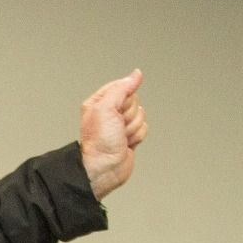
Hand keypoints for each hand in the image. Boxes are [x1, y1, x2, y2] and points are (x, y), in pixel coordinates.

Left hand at [79, 69, 146, 199]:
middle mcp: (109, 112)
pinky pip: (144, 128)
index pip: (122, 87)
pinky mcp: (129, 135)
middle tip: (117, 126)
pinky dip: (137, 136)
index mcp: (99, 102)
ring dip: (132, 128)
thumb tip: (135, 74)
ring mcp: (120, 125)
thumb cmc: (99, 142)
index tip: (117, 109)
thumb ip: (121, 88)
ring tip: (120, 137)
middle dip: (129, 115)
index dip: (124, 98)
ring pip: (141, 116)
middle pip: (135, 102)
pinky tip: (125, 143)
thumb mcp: (105, 108)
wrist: (105, 168)